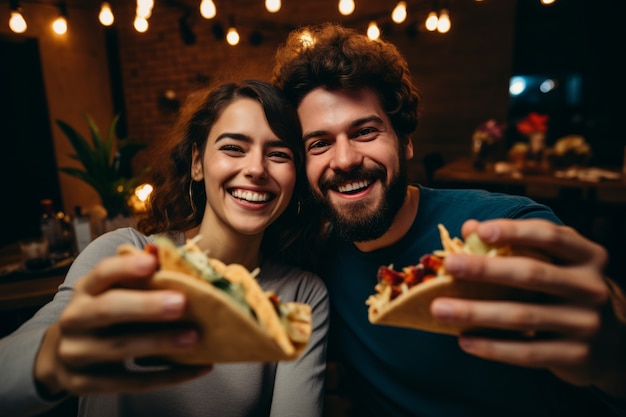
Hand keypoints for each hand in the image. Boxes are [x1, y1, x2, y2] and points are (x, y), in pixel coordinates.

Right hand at [35, 252, 210, 395]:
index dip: (126, 267)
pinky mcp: (84, 384)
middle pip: (108, 310)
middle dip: (146, 306)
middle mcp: (74, 320)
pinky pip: (131, 383)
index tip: (152, 263)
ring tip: (193, 337)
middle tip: (181, 303)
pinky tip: (198, 368)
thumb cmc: (104, 316)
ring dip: (159, 343)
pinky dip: (167, 376)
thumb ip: (139, 281)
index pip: (102, 273)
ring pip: (119, 348)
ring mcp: (76, 354)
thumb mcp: (112, 294)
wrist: (64, 357)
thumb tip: (180, 264)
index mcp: (85, 290)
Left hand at [430, 218, 625, 397]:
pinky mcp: (576, 355)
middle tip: (448, 265)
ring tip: (440, 308)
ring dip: (476, 311)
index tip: (478, 230)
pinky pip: (527, 352)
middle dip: (485, 269)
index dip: (514, 231)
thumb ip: (515, 243)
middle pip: (532, 274)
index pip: (550, 236)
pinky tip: (464, 340)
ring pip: (523, 315)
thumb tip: (468, 227)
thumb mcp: (553, 262)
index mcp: (587, 256)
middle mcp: (592, 287)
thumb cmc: (567, 289)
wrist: (613, 340)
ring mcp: (586, 323)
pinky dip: (493, 347)